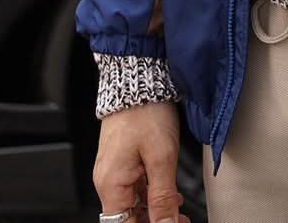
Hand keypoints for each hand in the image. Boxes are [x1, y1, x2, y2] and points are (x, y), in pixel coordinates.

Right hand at [92, 100, 188, 222]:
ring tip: (179, 212)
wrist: (138, 78)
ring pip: (133, 203)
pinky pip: (135, 187)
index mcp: (111, 185)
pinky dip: (151, 194)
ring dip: (155, 210)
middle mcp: (108, 180)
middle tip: (180, 221)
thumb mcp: (161, 157)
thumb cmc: (145, 111)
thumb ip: (163, 197)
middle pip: (128, 217)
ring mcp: (114, 169)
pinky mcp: (122, 159)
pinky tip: (170, 194)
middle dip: (154, 221)